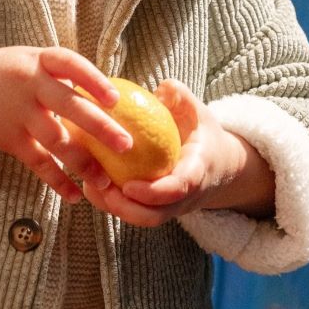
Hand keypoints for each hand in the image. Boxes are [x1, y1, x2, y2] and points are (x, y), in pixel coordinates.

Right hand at [0, 46, 132, 201]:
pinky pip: (37, 162)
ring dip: (83, 162)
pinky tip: (74, 195)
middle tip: (127, 145)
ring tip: (105, 181)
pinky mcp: (7, 138)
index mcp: (36, 60)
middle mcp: (28, 84)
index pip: (69, 63)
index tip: (116, 98)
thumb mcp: (26, 60)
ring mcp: (17, 113)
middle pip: (69, 105)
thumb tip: (104, 94)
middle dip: (100, 127)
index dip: (93, 79)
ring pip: (56, 140)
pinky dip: (56, 180)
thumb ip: (59, 73)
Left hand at [81, 79, 275, 225]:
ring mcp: (170, 207)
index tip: (128, 187)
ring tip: (90, 186)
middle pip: (155, 216)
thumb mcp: (197, 111)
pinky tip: (91, 184)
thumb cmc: (201, 132)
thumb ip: (182, 97)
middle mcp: (184, 197)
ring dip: (114, 208)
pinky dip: (112, 203)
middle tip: (100, 189)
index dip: (153, 193)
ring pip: (141, 219)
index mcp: (197, 171)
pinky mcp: (156, 209)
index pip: (178, 189)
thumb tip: (161, 88)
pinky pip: (134, 213)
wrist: (218, 165)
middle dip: (126, 210)